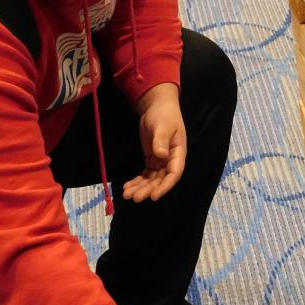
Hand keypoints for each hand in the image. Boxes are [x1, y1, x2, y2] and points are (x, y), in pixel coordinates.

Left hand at [125, 84, 185, 202]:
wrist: (157, 107)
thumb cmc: (164, 115)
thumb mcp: (163, 126)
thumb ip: (161, 140)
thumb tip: (161, 155)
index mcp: (178, 154)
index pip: (173, 174)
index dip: (165, 186)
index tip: (154, 196)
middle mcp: (170, 161)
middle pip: (160, 180)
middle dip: (148, 190)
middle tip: (134, 197)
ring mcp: (160, 162)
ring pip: (151, 180)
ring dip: (140, 188)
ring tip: (126, 195)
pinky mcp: (151, 160)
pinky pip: (145, 175)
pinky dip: (137, 181)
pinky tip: (127, 187)